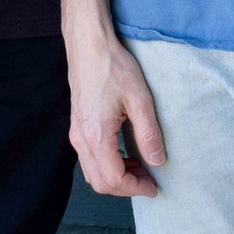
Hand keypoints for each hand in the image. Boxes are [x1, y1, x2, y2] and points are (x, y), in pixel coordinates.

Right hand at [66, 24, 165, 195]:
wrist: (88, 44)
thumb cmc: (113, 67)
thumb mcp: (139, 99)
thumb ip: (148, 133)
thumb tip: (157, 161)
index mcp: (96, 135)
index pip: (113, 179)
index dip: (135, 188)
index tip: (154, 187)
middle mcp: (81, 139)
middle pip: (100, 183)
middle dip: (126, 187)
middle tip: (149, 179)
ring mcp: (75, 133)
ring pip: (92, 173)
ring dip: (116, 178)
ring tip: (140, 167)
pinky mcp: (76, 126)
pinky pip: (88, 159)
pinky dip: (107, 166)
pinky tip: (125, 154)